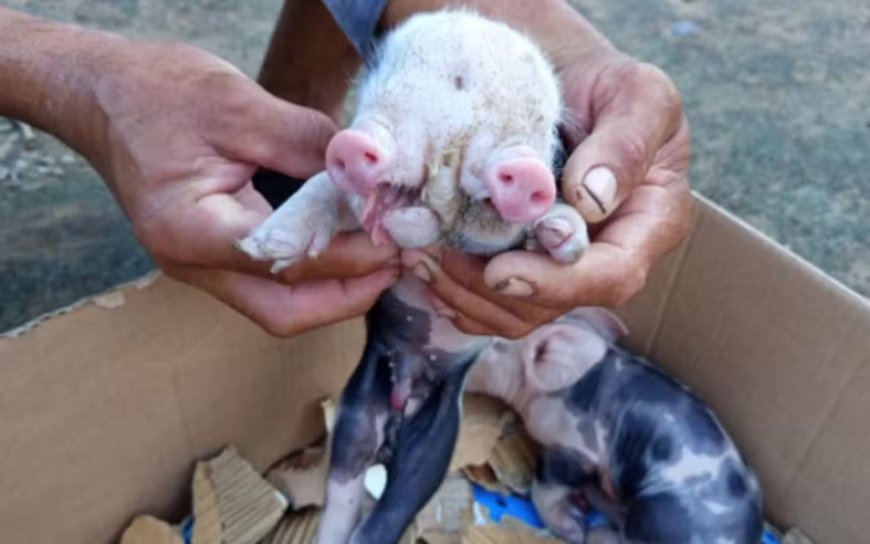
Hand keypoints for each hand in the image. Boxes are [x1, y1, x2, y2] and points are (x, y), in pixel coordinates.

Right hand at [89, 40, 398, 335]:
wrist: (101, 95)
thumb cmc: (157, 93)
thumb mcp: (238, 105)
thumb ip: (307, 144)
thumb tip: (366, 174)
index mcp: (190, 229)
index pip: (285, 263)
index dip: (350, 256)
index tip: (395, 239)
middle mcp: (190, 264)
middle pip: (283, 312)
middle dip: (349, 296)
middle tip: (396, 262)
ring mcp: (198, 267)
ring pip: (279, 307)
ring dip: (335, 291)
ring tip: (381, 256)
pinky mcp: (210, 256)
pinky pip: (270, 284)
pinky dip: (313, 274)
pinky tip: (345, 245)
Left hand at [399, 10, 691, 338]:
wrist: (564, 88)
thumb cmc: (609, 87)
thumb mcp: (637, 94)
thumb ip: (626, 142)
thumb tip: (591, 200)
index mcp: (648, 226)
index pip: (612, 276)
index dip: (557, 284)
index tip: (500, 272)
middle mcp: (607, 259)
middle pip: (553, 305)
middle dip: (490, 290)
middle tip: (437, 254)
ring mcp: (563, 270)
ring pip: (515, 314)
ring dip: (462, 294)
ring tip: (421, 255)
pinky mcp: (525, 271)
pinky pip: (489, 306)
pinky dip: (451, 292)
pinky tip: (424, 261)